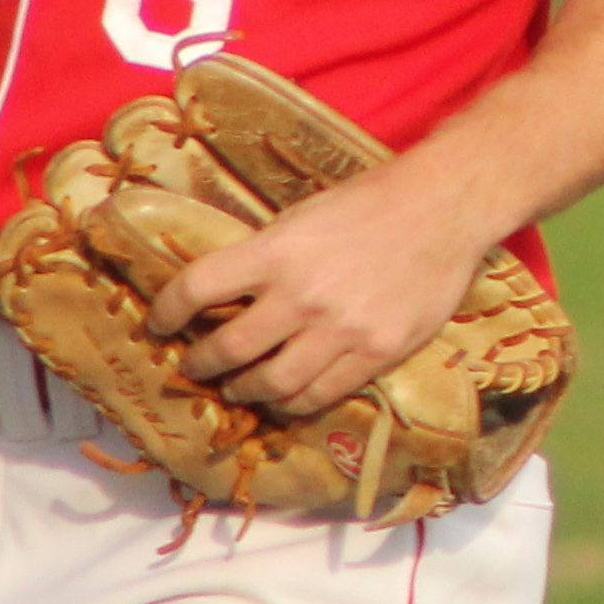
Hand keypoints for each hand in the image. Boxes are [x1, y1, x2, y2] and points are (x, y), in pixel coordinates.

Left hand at [150, 162, 497, 421]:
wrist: (444, 207)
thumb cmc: (371, 202)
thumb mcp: (304, 214)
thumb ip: (266, 255)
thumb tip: (227, 293)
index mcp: (276, 250)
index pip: (198, 287)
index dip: (167, 311)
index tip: (159, 324)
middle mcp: (302, 294)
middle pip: (229, 349)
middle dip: (202, 364)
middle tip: (195, 367)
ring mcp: (341, 329)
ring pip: (272, 384)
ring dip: (245, 390)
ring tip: (240, 388)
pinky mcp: (376, 352)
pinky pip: (321, 394)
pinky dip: (294, 401)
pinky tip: (287, 396)